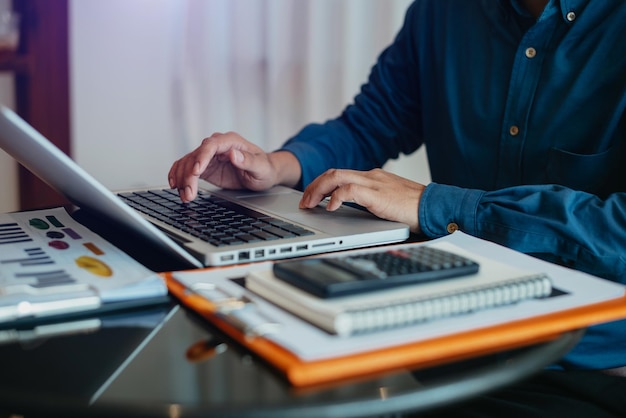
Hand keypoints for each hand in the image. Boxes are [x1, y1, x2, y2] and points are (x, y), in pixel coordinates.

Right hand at [168, 132, 299, 201]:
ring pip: (187, 163)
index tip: (196, 171)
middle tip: (189, 193)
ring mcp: (209, 156)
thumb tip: (234, 154)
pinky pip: (186, 168)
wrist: (264, 173)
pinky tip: (175, 185)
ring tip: (185, 196)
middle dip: (189, 175)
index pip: (211, 145)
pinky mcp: (205, 166)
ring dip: (182, 179)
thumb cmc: (264, 168)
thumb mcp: (261, 167)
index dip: (202, 157)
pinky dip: (178, 175)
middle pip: (196, 156)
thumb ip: (248, 160)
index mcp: (231, 141)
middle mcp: (217, 146)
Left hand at [299, 168, 424, 232]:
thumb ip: (371, 201)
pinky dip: (336, 197)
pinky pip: (349, 190)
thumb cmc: (415, 208)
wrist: (435, 206)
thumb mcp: (388, 202)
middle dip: (314, 186)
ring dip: (318, 190)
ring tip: (310, 204)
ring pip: (336, 177)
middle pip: (333, 173)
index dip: (322, 184)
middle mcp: (371, 176)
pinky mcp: (377, 194)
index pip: (340, 174)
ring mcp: (374, 183)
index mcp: (373, 177)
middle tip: (304, 202)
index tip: (312, 197)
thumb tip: (352, 210)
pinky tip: (331, 208)